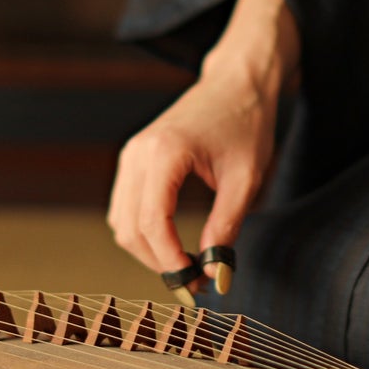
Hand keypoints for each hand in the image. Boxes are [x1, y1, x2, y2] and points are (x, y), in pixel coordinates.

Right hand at [107, 0, 299, 289]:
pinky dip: (143, 233)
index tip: (196, 285)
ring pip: (121, 222)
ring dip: (148, 251)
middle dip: (159, 262)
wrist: (237, 83)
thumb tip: (217, 276)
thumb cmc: (246, 124)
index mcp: (165, 153)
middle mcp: (138, 153)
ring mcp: (131, 155)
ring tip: (188, 266)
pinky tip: (173, 245)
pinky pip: (125, 208)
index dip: (171, 261)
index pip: (153, 222)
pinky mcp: (133, 160)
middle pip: (130, 228)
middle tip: (196, 283)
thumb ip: (227, 228)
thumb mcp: (246, 179)